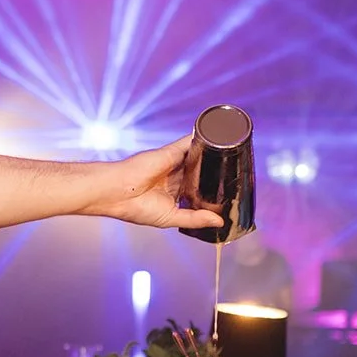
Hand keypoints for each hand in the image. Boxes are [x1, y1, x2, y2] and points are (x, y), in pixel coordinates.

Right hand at [101, 136, 223, 230]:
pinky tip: (220, 135)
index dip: (212, 193)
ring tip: (235, 153)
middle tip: (237, 175)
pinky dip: (204, 137)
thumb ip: (195, 219)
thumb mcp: (171, 218)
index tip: (229, 195)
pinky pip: (192, 142)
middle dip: (216, 174)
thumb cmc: (136, 207)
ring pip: (199, 156)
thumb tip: (219, 222)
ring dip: (213, 154)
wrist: (118, 192)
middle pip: (201, 173)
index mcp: (174, 194)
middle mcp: (175, 177)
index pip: (198, 191)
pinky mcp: (172, 151)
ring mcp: (174, 163)